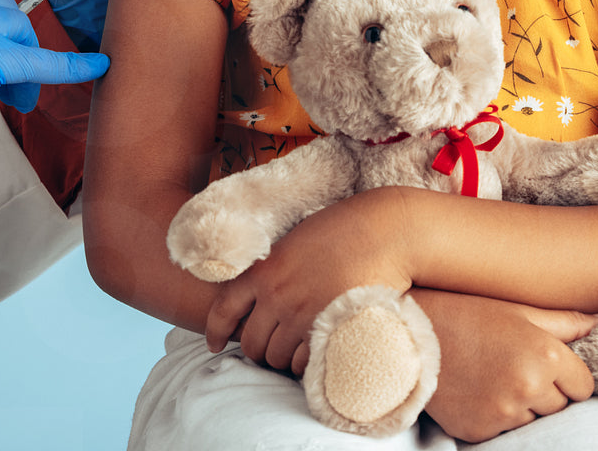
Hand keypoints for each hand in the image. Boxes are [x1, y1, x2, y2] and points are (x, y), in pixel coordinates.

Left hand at [204, 188, 414, 373]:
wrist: (383, 234)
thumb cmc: (341, 231)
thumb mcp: (292, 243)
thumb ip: (272, 272)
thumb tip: (260, 297)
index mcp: (262, 271)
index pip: (223, 310)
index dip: (215, 332)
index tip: (214, 344)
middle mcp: (276, 296)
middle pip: (251, 343)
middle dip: (257, 351)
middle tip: (268, 350)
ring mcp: (302, 316)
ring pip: (276, 358)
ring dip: (282, 359)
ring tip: (293, 351)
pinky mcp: (329, 331)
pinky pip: (305, 364)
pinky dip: (304, 365)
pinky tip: (312, 356)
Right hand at [413, 289, 597, 441]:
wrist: (404, 332)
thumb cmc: (462, 313)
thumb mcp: (514, 309)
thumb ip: (565, 321)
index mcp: (544, 354)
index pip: (583, 385)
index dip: (563, 373)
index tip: (536, 359)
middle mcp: (527, 387)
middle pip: (559, 406)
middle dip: (542, 390)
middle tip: (506, 365)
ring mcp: (503, 412)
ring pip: (532, 421)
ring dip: (519, 406)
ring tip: (487, 377)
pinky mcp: (479, 430)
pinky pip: (503, 433)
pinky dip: (493, 417)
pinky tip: (473, 392)